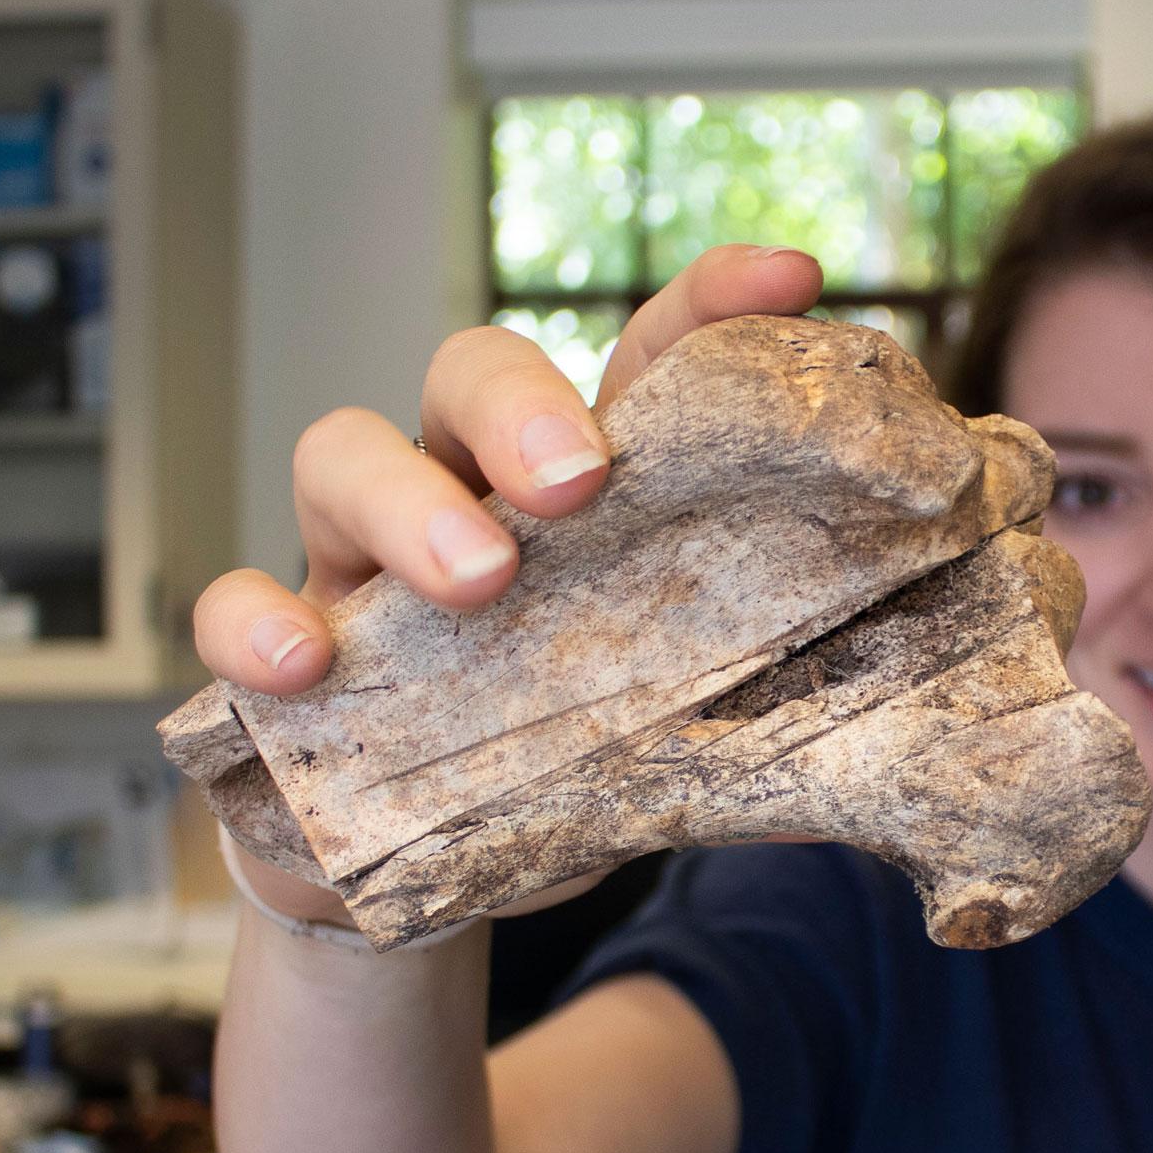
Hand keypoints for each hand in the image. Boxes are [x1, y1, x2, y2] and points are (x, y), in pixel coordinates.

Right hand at [191, 244, 824, 922]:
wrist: (430, 873)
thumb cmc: (569, 754)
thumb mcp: (681, 717)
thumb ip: (775, 694)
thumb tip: (923, 708)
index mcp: (586, 489)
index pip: (643, 361)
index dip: (709, 306)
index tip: (794, 279)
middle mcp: (467, 489)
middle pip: (470, 374)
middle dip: (526, 407)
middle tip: (582, 480)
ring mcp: (361, 562)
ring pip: (339, 453)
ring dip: (407, 501)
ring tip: (479, 576)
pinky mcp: (282, 656)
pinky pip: (230, 604)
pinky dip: (254, 623)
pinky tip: (303, 665)